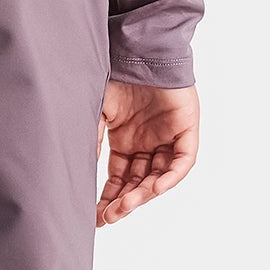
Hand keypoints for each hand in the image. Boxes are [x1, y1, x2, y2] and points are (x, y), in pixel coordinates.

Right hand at [96, 81, 198, 227]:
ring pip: (159, 176)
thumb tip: (83, 173)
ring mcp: (168, 138)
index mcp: (127, 141)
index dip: (110, 198)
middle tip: (109, 217)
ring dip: (143, 194)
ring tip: (125, 206)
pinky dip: (170, 176)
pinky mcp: (186, 130)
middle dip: (124, 202)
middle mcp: (148, 143)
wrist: (139, 52)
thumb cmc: (117, 77)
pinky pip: (183, 161)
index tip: (97, 217)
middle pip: (138, 182)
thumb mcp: (99, 114)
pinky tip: (154, 189)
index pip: (120, 179)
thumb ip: (94, 142)